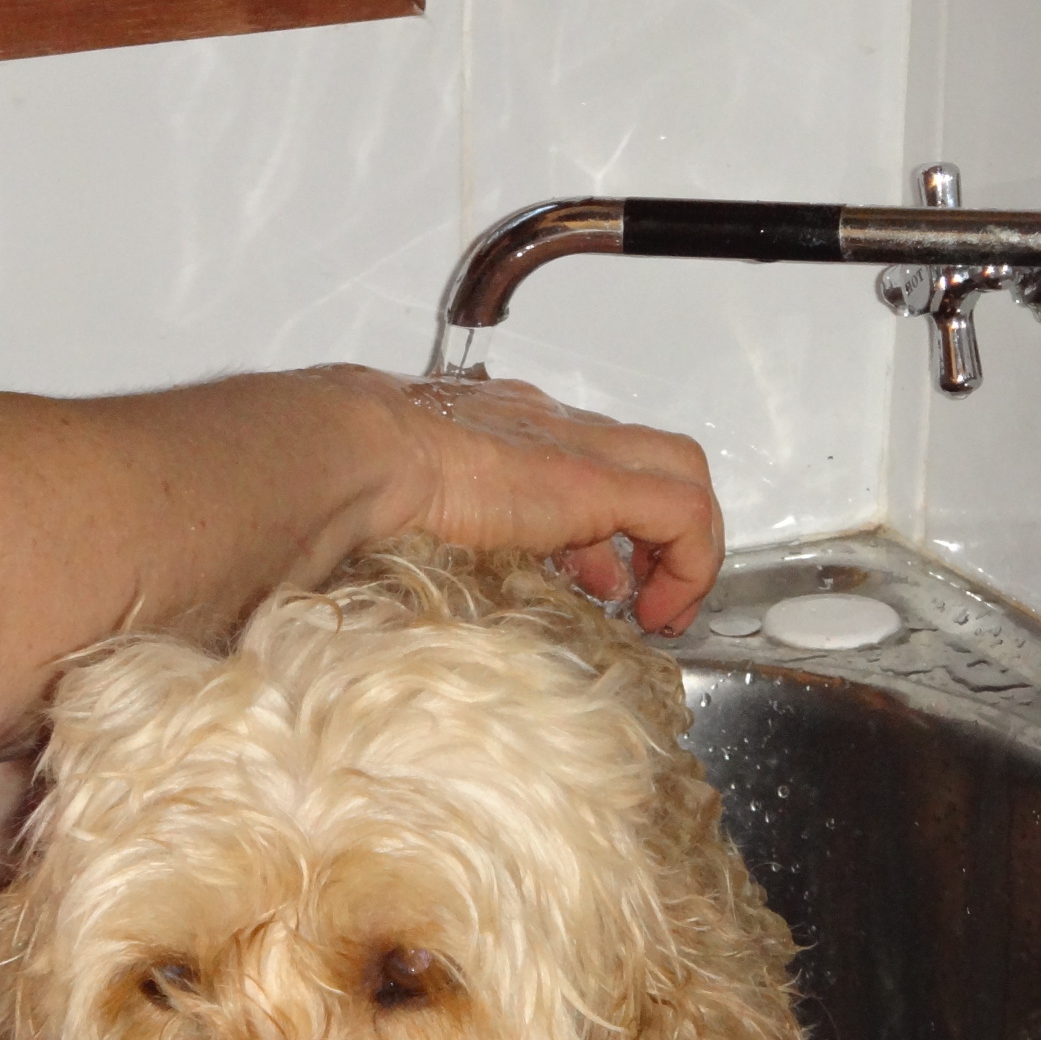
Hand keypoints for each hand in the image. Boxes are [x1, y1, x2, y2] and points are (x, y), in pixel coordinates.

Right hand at [345, 370, 724, 634]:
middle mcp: (551, 427)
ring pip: (681, 472)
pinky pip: (683, 512)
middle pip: (648, 460)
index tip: (600, 583)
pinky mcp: (594, 480)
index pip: (586, 461)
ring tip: (662, 611)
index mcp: (506, 431)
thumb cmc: (351, 483)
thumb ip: (441, 540)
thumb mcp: (409, 519)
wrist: (351, 455)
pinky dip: (689, 562)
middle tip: (649, 599)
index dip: (608, 527)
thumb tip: (438, 588)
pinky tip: (658, 611)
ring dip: (686, 548)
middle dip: (664, 533)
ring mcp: (577, 447)